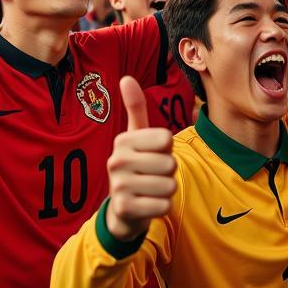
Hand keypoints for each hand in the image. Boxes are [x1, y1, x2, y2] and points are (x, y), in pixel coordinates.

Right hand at [105, 78, 175, 241]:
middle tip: (152, 175)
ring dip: (166, 190)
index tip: (153, 154)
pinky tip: (148, 205)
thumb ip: (135, 108)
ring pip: (169, 185)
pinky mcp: (125, 209)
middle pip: (170, 163)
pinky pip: (164, 205)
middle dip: (168, 172)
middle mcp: (117, 161)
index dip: (167, 149)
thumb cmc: (136, 166)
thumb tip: (126, 77)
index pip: (166, 139)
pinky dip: (162, 207)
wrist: (123, 210)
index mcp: (123, 140)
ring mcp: (119, 186)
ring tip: (150, 190)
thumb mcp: (135, 137)